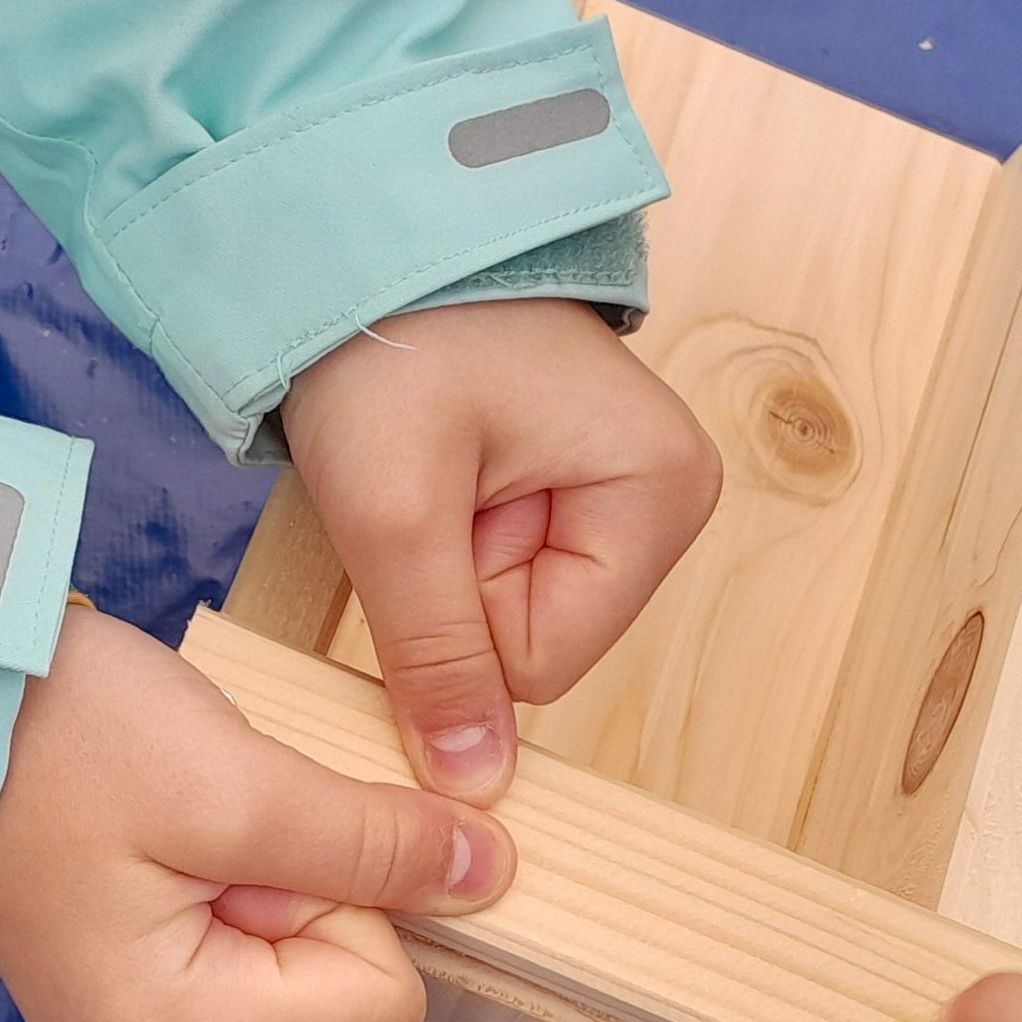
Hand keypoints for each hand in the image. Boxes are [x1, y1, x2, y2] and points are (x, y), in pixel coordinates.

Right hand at [0, 606, 513, 1021]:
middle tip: (267, 880)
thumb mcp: (239, 778)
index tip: (266, 847)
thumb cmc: (65, 739)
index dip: (357, 909)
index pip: (386, 1014)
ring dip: (304, 980)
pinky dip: (260, 975)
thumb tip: (490, 874)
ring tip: (228, 882)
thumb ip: (375, 841)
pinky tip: (205, 896)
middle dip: (348, 979)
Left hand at [279, 296, 718, 802]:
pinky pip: (496, 567)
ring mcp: (620, 490)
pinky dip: (442, 533)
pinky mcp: (571, 482)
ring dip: (439, 560)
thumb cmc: (391, 338)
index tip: (427, 516)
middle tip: (418, 479)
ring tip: (422, 460)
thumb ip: (437, 655)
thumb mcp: (397, 510)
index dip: (461, 619)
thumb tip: (476, 789)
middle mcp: (665, 498)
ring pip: (507, 612)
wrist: (356, 232)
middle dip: (453, 585)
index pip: (544, 662)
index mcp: (662, 496)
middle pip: (534, 641)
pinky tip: (431, 461)